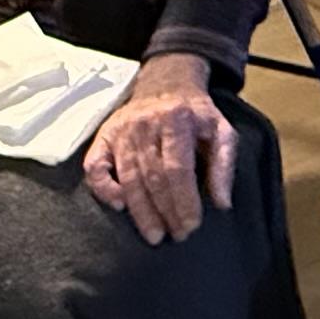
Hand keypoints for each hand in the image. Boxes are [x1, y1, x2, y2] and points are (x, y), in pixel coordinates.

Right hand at [85, 54, 241, 244]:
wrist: (167, 83)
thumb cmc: (196, 114)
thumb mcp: (221, 131)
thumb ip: (224, 166)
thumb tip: (222, 204)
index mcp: (176, 119)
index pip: (177, 169)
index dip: (183, 201)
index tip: (191, 225)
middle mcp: (144, 124)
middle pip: (152, 177)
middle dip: (165, 211)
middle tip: (175, 235)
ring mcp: (120, 130)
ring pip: (128, 177)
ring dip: (141, 211)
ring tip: (154, 235)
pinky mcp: (104, 136)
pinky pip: (94, 167)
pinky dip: (103, 189)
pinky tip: (119, 206)